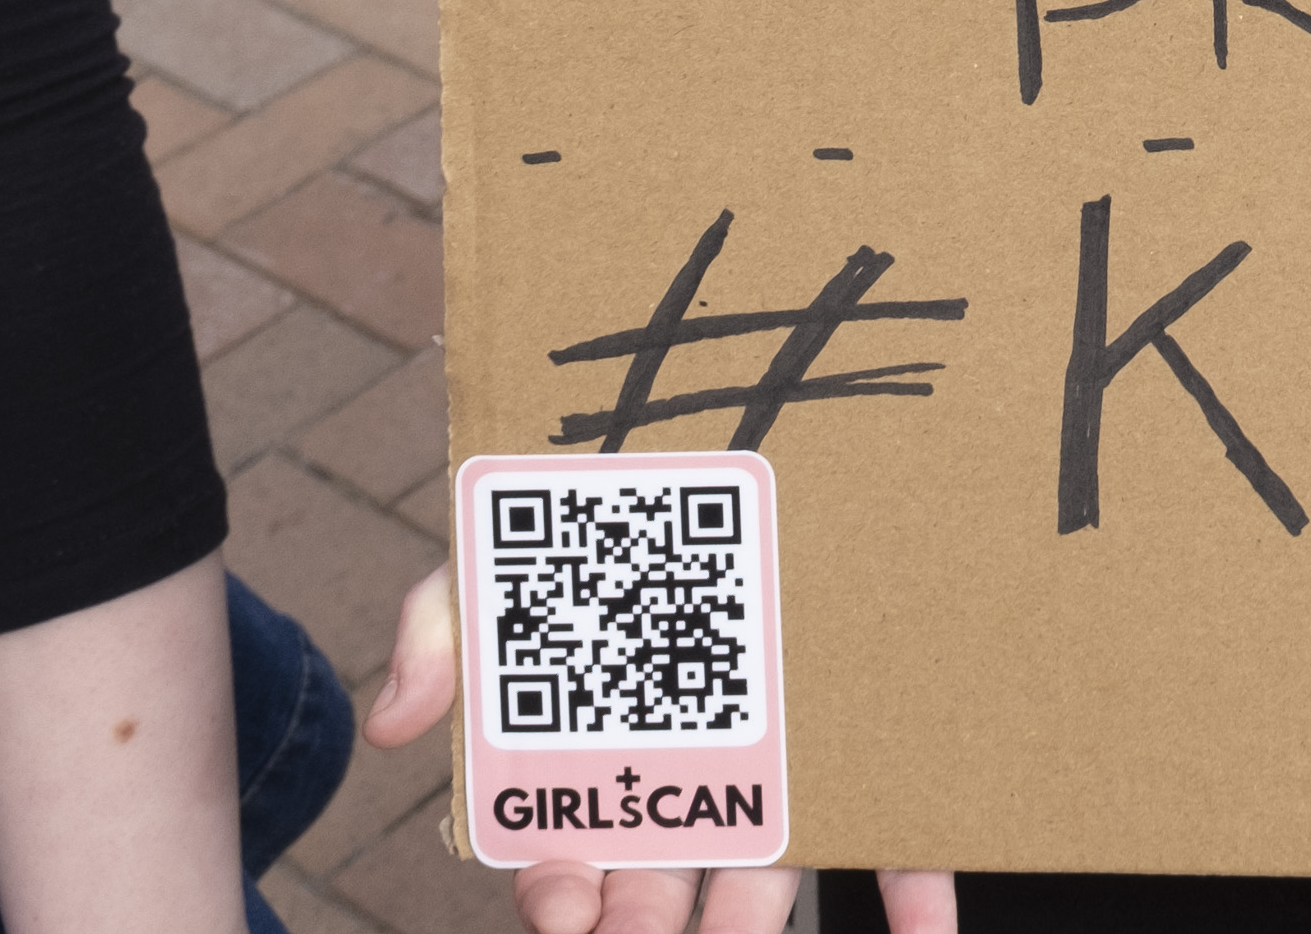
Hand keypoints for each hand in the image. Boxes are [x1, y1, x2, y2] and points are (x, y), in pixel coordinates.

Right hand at [369, 565, 945, 933]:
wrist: (736, 426)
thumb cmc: (601, 513)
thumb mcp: (508, 554)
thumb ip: (444, 627)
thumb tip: (393, 723)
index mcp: (602, 752)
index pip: (570, 852)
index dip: (560, 893)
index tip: (563, 911)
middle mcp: (689, 771)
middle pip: (664, 880)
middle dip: (648, 926)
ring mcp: (784, 764)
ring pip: (766, 874)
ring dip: (751, 925)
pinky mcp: (872, 748)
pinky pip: (898, 838)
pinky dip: (916, 898)